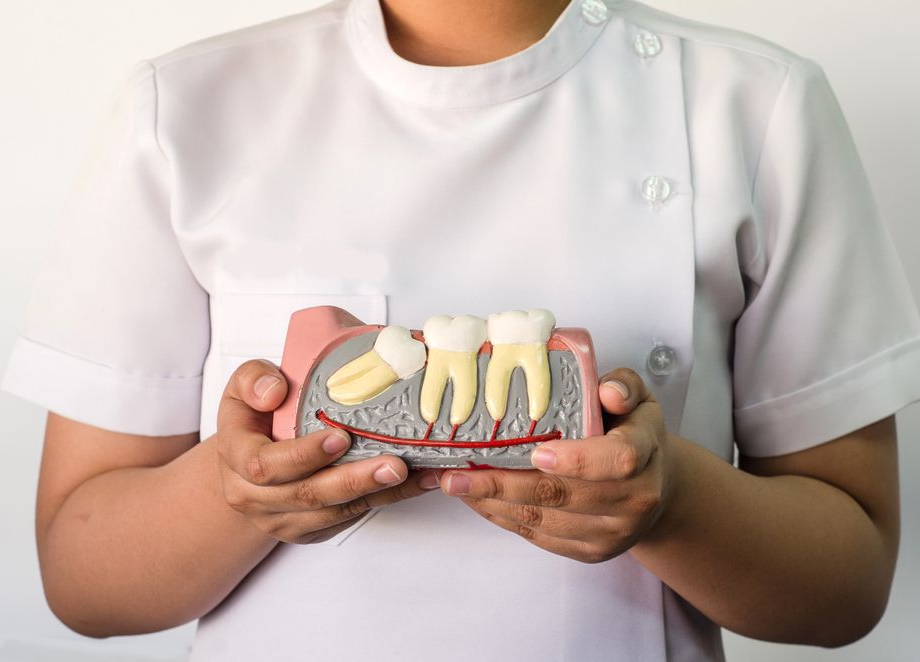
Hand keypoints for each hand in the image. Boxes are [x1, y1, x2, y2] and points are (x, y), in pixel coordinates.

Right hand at [216, 359, 440, 543]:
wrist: (248, 458)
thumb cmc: (254, 416)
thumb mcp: (244, 385)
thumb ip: (254, 379)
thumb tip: (275, 391)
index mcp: (236, 457)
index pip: (265, 465)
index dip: (304, 455)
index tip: (340, 437)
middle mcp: (254, 497)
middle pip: (307, 496)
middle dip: (354, 481)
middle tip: (394, 465)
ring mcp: (282, 519)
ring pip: (335, 512)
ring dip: (380, 494)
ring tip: (417, 474)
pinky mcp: (311, 530)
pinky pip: (351, 518)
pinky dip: (388, 500)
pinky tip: (419, 482)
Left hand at [439, 368, 676, 562]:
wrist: (656, 488)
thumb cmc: (634, 434)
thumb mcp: (638, 399)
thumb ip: (622, 387)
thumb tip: (607, 392)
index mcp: (645, 455)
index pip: (617, 461)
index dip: (576, 460)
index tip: (537, 452)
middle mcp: (632, 501)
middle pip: (562, 495)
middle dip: (502, 484)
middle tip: (458, 473)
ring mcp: (611, 532)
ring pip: (543, 520)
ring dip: (493, 503)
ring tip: (454, 484)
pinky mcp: (590, 551)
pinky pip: (540, 537)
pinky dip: (503, 517)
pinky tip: (477, 500)